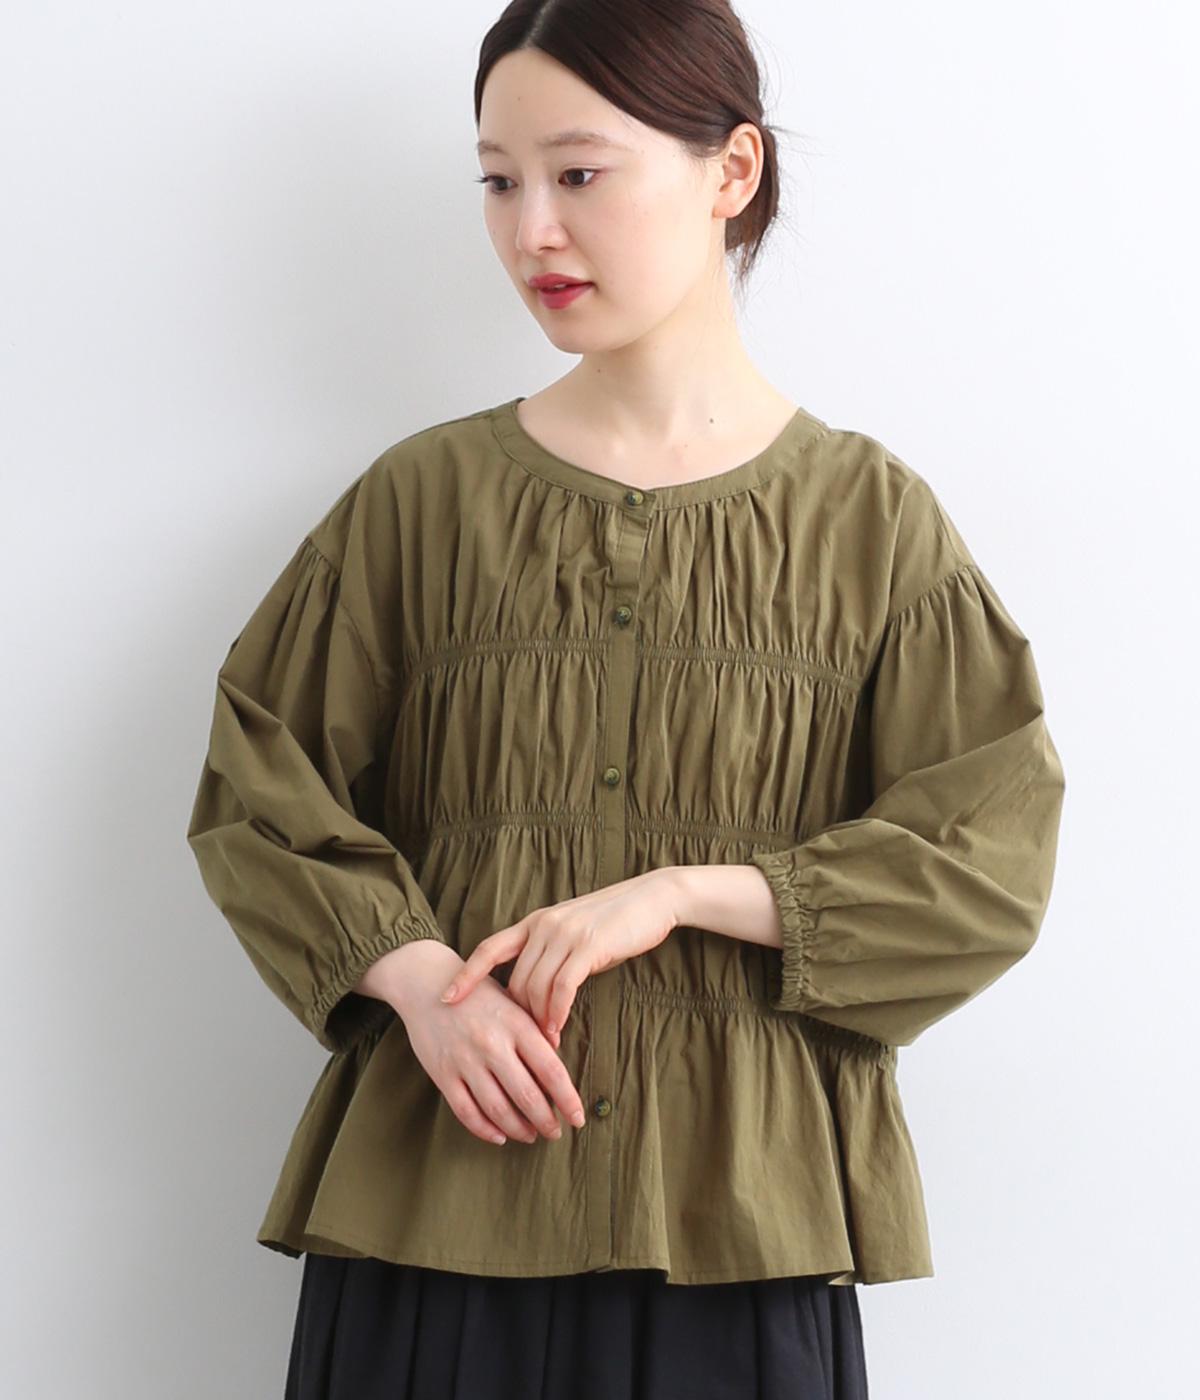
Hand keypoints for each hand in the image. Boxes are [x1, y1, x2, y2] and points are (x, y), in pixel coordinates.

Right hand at [390, 942, 586, 1147]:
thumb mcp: (513, 1004)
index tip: (578, 1118)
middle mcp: (492, 1043)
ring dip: (519, 1129)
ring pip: (498, 1109)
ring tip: (531, 1135)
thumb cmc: (479, 996)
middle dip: (546, 1121)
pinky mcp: (442, 1073)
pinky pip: (466, 1111)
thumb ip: (534, 1035)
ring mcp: (465, 1059)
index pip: (551, 1070)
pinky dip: (485, 1130)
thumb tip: (558, 1075)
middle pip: (527, 1095)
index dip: (567, 1099)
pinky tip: (499, 1135)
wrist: (426, 982)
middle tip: (555, 1133)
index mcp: (516, 1024)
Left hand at [437, 870, 681, 1046]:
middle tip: (521, 1045)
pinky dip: (557, 1012)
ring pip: (537, 986)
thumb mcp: (574, 934)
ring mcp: (565, 933)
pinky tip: (557, 1030)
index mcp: (535, 921)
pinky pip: (562, 987)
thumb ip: (551, 955)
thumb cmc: (615, 922)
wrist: (653, 899)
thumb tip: (533, 994)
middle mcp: (544, 924)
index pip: (489, 948)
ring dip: (538, 1021)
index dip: (466, 975)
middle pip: (516, 979)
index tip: (445, 999)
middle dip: (516, 1016)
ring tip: (543, 1046)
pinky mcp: (588, 945)